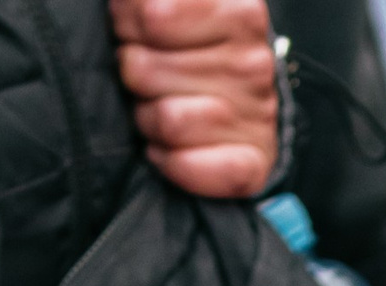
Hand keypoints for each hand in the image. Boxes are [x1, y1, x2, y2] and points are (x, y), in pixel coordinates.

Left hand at [110, 0, 277, 200]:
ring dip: (146, 119)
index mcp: (240, 11)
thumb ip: (152, 4)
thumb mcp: (182, 9)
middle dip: (132, 73)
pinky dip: (172, 164)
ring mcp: (259, 115)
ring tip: (151, 110)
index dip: (126, 21)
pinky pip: (197, 168)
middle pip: (148, 69)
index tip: (129, 28)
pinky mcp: (254, 165)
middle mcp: (254, 62)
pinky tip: (164, 152)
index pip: (154, 14)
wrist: (242, 111)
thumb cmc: (195, 52)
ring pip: (169, 121)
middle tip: (140, 74)